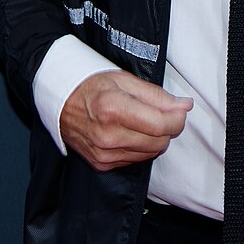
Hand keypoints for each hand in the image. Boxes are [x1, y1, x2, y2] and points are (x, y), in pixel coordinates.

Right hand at [61, 70, 191, 170]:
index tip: (180, 109)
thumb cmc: (91, 86)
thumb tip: (184, 106)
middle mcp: (107, 135)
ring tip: (141, 121)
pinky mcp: (101, 164)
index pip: (161, 124)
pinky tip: (128, 133)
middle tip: (160, 113)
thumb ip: (156, 95)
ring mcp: (102, 153)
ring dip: (153, 139)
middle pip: (159, 142)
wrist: (59, 102)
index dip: (178, 117)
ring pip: (150, 153)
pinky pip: (135, 160)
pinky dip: (139, 147)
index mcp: (113, 108)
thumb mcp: (124, 79)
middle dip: (167, 127)